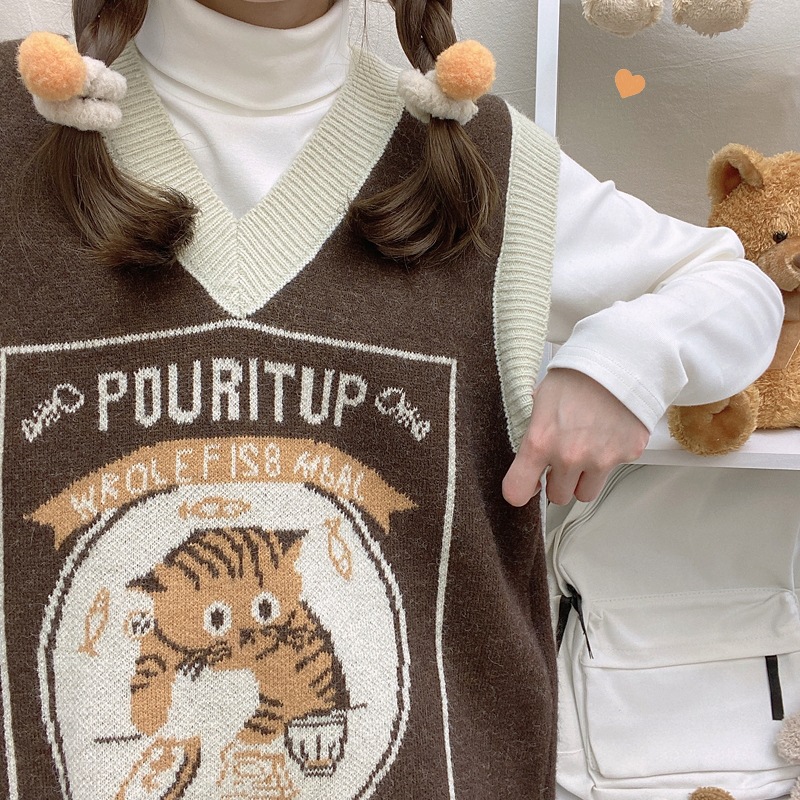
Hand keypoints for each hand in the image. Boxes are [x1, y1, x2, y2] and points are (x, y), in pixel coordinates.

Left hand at [502, 369, 649, 505]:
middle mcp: (569, 456)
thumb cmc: (578, 375)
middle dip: (558, 481)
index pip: (517, 490)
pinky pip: (611, 471)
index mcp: (540, 441)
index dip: (520, 490)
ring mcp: (600, 459)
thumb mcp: (541, 400)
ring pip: (585, 493)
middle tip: (561, 459)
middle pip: (557, 497)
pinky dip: (608, 459)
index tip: (525, 486)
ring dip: (582, 479)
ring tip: (584, 452)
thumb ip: (535, 434)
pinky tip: (606, 435)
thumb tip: (530, 456)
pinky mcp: (627, 455)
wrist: (620, 359)